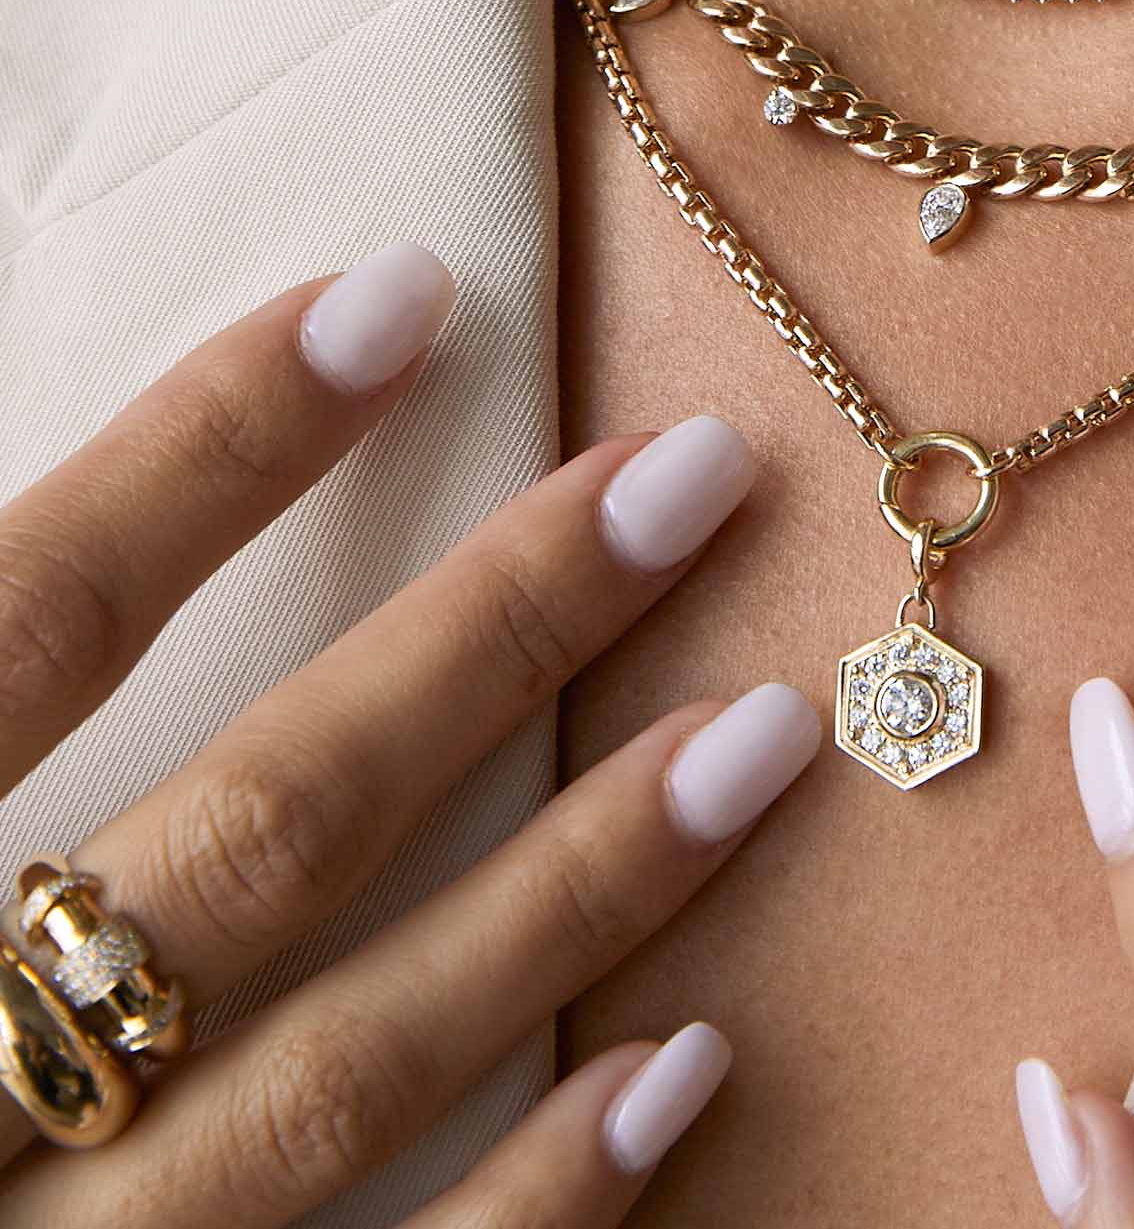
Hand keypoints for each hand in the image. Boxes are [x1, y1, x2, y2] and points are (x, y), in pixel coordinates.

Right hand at [0, 243, 820, 1226]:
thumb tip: (104, 525)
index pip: (20, 620)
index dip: (211, 447)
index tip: (402, 292)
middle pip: (249, 833)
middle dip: (489, 638)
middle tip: (695, 477)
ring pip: (338, 1071)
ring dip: (573, 893)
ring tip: (761, 737)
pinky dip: (531, 1205)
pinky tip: (681, 1067)